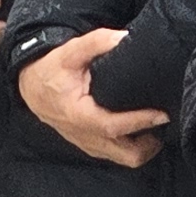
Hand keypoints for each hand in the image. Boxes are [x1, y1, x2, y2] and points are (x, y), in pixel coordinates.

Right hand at [18, 27, 166, 168]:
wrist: (33, 88)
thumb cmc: (53, 71)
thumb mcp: (70, 52)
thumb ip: (96, 42)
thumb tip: (125, 38)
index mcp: (78, 115)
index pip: (113, 126)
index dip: (140, 122)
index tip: (162, 113)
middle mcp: (85, 135)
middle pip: (127, 154)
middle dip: (150, 143)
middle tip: (162, 120)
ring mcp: (89, 145)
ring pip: (126, 159)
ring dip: (144, 146)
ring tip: (155, 125)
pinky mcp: (92, 147)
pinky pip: (119, 156)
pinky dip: (134, 146)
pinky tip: (141, 128)